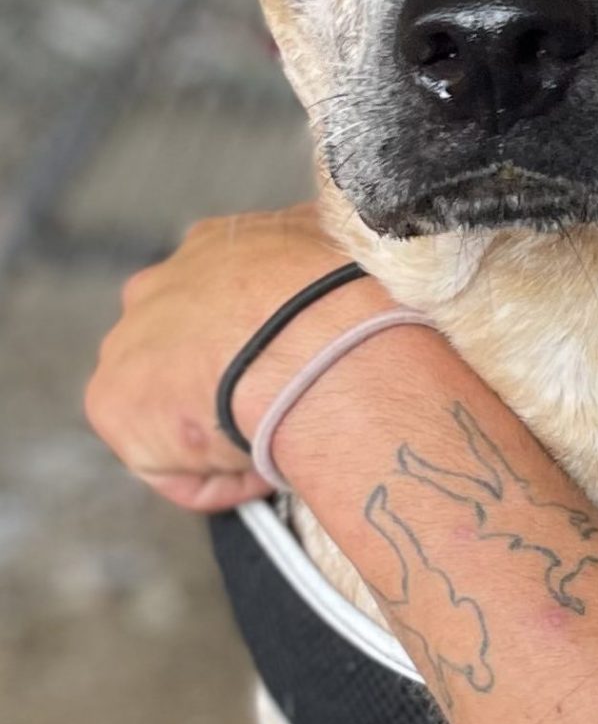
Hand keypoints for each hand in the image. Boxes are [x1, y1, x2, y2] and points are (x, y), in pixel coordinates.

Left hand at [84, 206, 380, 510]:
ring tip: (280, 444)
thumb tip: (358, 260)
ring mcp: (127, 344)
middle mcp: (157, 286)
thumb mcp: (349, 249)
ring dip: (222, 429)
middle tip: (285, 409)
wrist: (314, 343)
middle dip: (231, 382)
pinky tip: (263, 471)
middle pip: (188, 351)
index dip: (268, 344)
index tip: (301, 372)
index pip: (230, 300)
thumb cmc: (346, 300)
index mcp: (215, 246)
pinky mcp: (113, 405)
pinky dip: (217, 477)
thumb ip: (331, 255)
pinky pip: (170, 461)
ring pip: (177, 407)